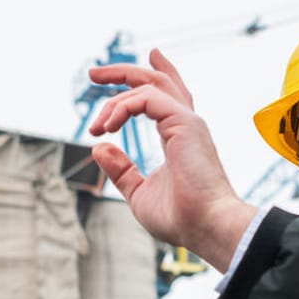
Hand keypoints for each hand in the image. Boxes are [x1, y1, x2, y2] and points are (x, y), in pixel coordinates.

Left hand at [87, 48, 254, 269]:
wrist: (205, 226)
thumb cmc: (180, 217)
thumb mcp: (138, 192)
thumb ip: (120, 169)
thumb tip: (98, 147)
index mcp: (178, 137)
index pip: (163, 97)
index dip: (141, 83)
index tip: (112, 80)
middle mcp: (185, 124)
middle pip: (157, 80)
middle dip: (124, 72)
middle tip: (93, 73)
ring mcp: (187, 121)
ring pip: (149, 85)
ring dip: (116, 96)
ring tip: (95, 124)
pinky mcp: (184, 122)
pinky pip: (147, 98)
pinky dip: (123, 107)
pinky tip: (108, 128)